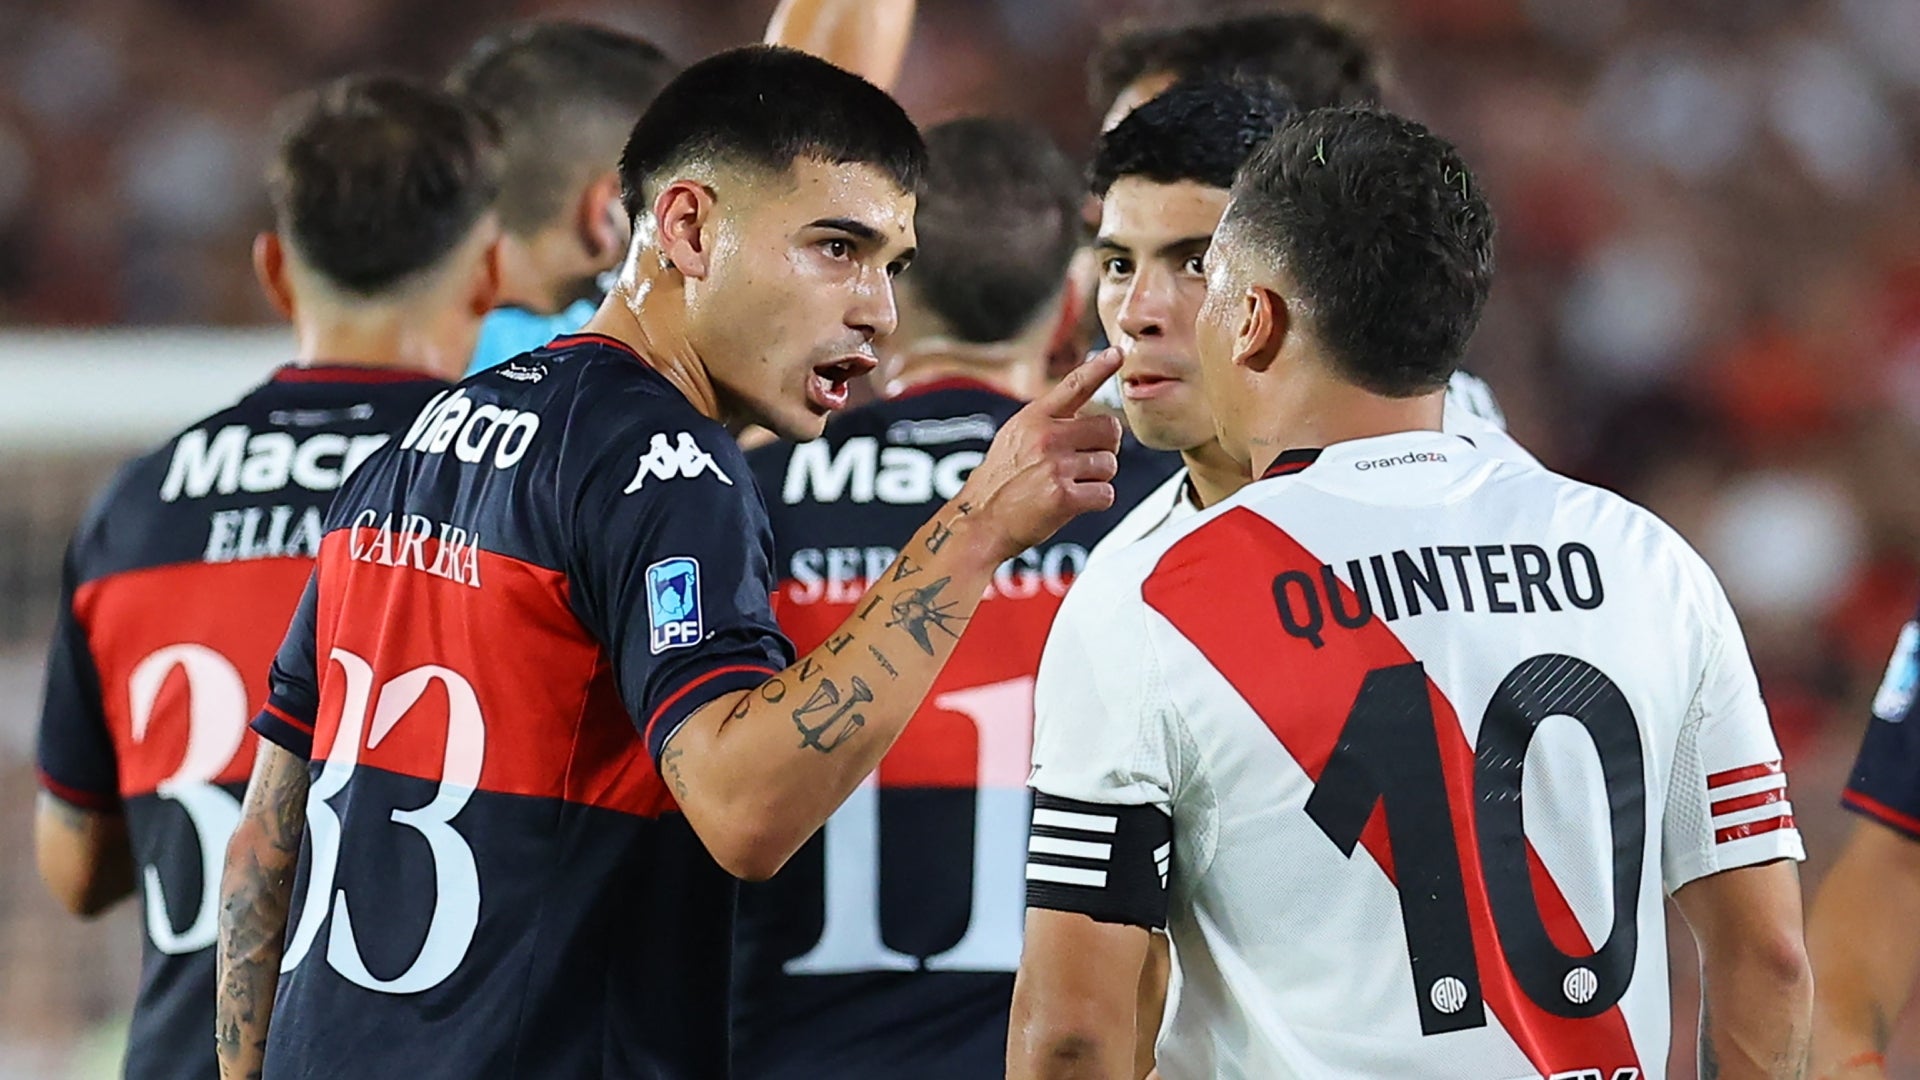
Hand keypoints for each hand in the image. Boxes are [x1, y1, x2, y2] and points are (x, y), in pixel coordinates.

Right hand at [959, 348, 1121, 559]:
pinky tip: (1073, 503)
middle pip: (1110, 429)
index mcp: (1034, 418)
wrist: (980, 521)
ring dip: (1097, 478)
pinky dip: (1096, 501)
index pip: (1074, 385)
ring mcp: (1055, 466)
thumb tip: (1085, 418)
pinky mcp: (1063, 496)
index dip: (1099, 368)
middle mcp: (1046, 437)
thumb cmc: (1001, 482)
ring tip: (1069, 485)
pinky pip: (1105, 493)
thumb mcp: (1014, 437)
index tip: (1117, 354)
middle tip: (1085, 462)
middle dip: (1105, 447)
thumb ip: (1046, 423)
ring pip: (1109, 464)